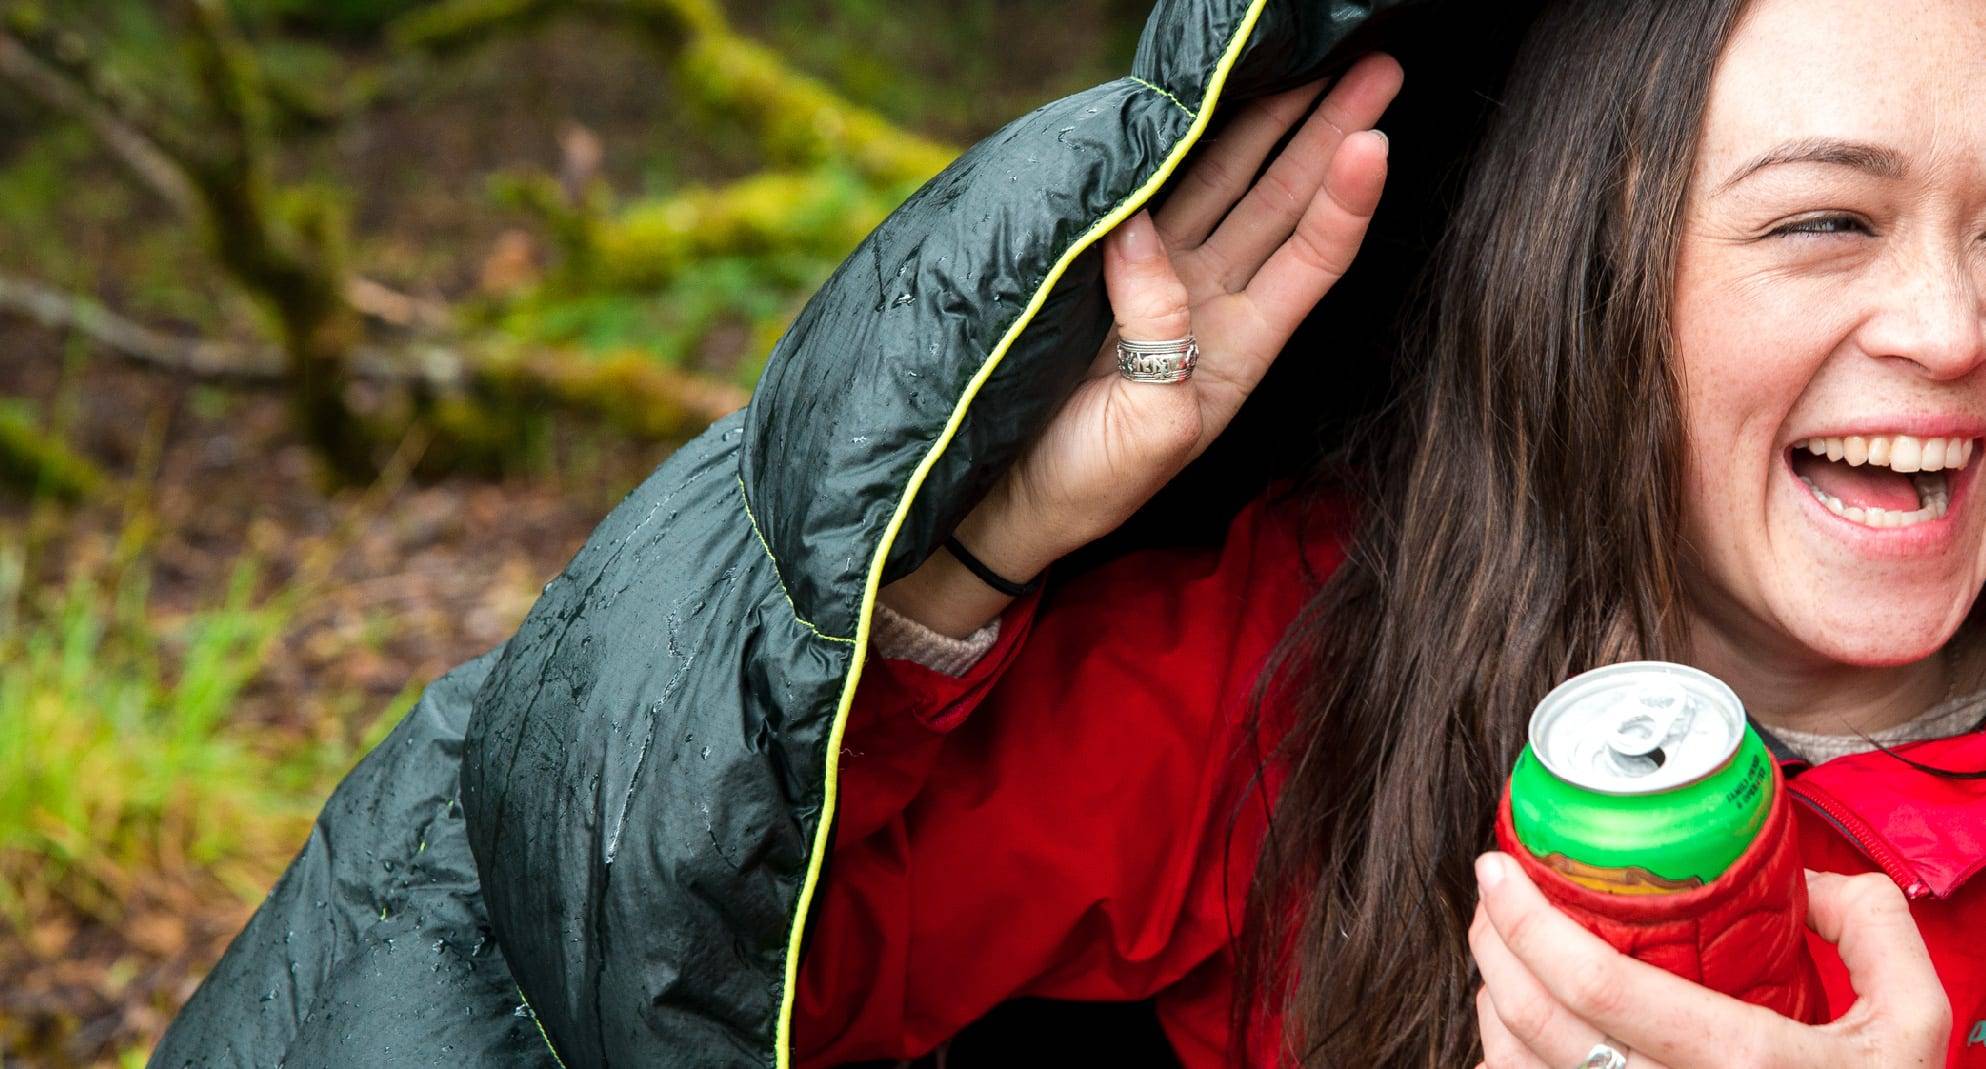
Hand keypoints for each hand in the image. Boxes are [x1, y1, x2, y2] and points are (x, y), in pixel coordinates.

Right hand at [994, 51, 1403, 570]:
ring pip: (1224, 185)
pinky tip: (1199, 107)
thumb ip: (1158, 329)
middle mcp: (1210, 303)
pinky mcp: (1097, 270)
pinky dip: (1173, 150)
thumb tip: (1135, 228)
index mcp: (1241, 348)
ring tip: (1309, 63)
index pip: (1312, 257)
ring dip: (1266, 124)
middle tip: (1375, 65)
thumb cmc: (1090, 482)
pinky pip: (1145, 198)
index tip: (1376, 137)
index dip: (1347, 198)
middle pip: (1282, 201)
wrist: (1009, 501)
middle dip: (1329, 132)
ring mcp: (1156, 283)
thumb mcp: (1150, 426)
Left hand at [1468, 852, 1949, 1068]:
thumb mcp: (1913, 1020)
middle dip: (1494, 945)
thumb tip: (1808, 881)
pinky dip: (1509, 1058)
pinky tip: (1518, 1022)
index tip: (1498, 870)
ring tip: (1502, 950)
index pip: (1599, 985)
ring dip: (1493, 1001)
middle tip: (1491, 895)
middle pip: (1538, 1022)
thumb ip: (1871, 928)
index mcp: (1742, 1064)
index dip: (1528, 922)